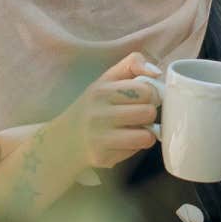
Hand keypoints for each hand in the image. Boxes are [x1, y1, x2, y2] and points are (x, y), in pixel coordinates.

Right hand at [54, 52, 163, 167]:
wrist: (63, 139)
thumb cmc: (94, 106)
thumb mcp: (107, 79)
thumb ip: (132, 64)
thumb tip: (156, 73)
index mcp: (102, 91)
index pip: (146, 90)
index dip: (151, 94)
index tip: (143, 98)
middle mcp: (98, 113)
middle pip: (148, 112)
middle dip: (148, 114)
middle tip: (137, 115)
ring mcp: (99, 137)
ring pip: (146, 136)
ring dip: (145, 133)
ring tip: (133, 129)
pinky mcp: (102, 157)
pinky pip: (136, 151)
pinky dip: (134, 147)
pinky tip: (121, 142)